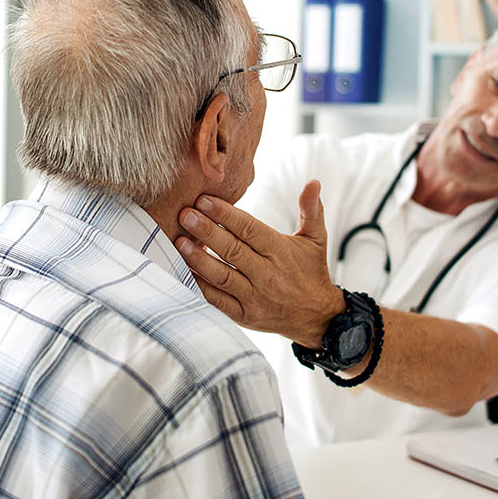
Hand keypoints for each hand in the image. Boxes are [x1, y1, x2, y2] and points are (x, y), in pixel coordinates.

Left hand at [175, 180, 343, 346]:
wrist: (318, 316)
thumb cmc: (311, 271)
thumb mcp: (316, 239)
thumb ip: (311, 210)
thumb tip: (313, 182)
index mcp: (280, 251)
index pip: (249, 229)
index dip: (225, 215)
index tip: (204, 200)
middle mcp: (266, 274)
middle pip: (232, 250)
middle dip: (206, 232)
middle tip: (185, 215)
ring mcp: (254, 297)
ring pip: (222, 276)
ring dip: (199, 260)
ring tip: (179, 243)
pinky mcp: (244, 315)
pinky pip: (218, 302)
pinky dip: (200, 288)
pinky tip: (184, 273)